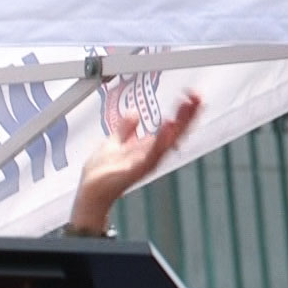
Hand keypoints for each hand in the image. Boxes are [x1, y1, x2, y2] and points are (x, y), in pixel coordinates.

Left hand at [69, 91, 200, 231]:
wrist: (89, 192)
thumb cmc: (101, 173)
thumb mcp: (114, 142)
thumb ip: (125, 129)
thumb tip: (135, 112)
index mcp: (148, 148)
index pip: (172, 127)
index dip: (182, 112)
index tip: (191, 94)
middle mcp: (151, 155)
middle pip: (175, 133)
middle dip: (188, 115)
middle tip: (198, 97)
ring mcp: (146, 163)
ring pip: (169, 141)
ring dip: (180, 124)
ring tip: (188, 106)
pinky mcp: (137, 170)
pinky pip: (153, 154)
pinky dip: (162, 140)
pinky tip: (168, 126)